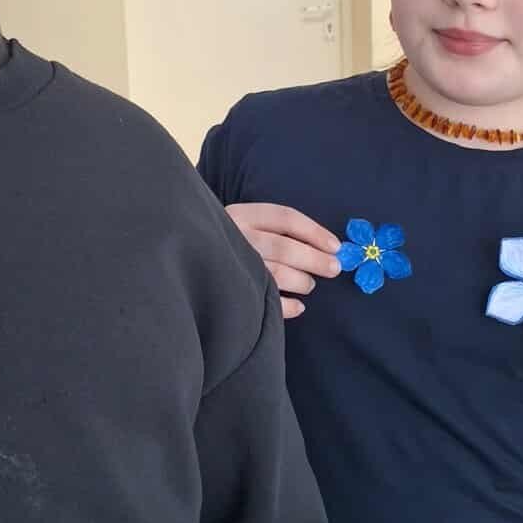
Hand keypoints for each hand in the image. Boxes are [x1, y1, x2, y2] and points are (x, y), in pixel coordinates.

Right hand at [226, 203, 339, 319]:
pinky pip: (266, 301)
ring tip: (309, 285)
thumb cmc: (228, 242)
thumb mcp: (245, 224)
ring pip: (276, 274)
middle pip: (284, 247)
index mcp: (243, 215)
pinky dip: (288, 306)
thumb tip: (326, 248)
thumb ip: (276, 231)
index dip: (315, 232)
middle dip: (314, 259)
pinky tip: (299, 306)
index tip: (336, 246)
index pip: (286, 218)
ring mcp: (231, 264)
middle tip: (334, 268)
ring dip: (301, 281)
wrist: (185, 258)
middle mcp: (236, 237)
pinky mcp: (229, 291)